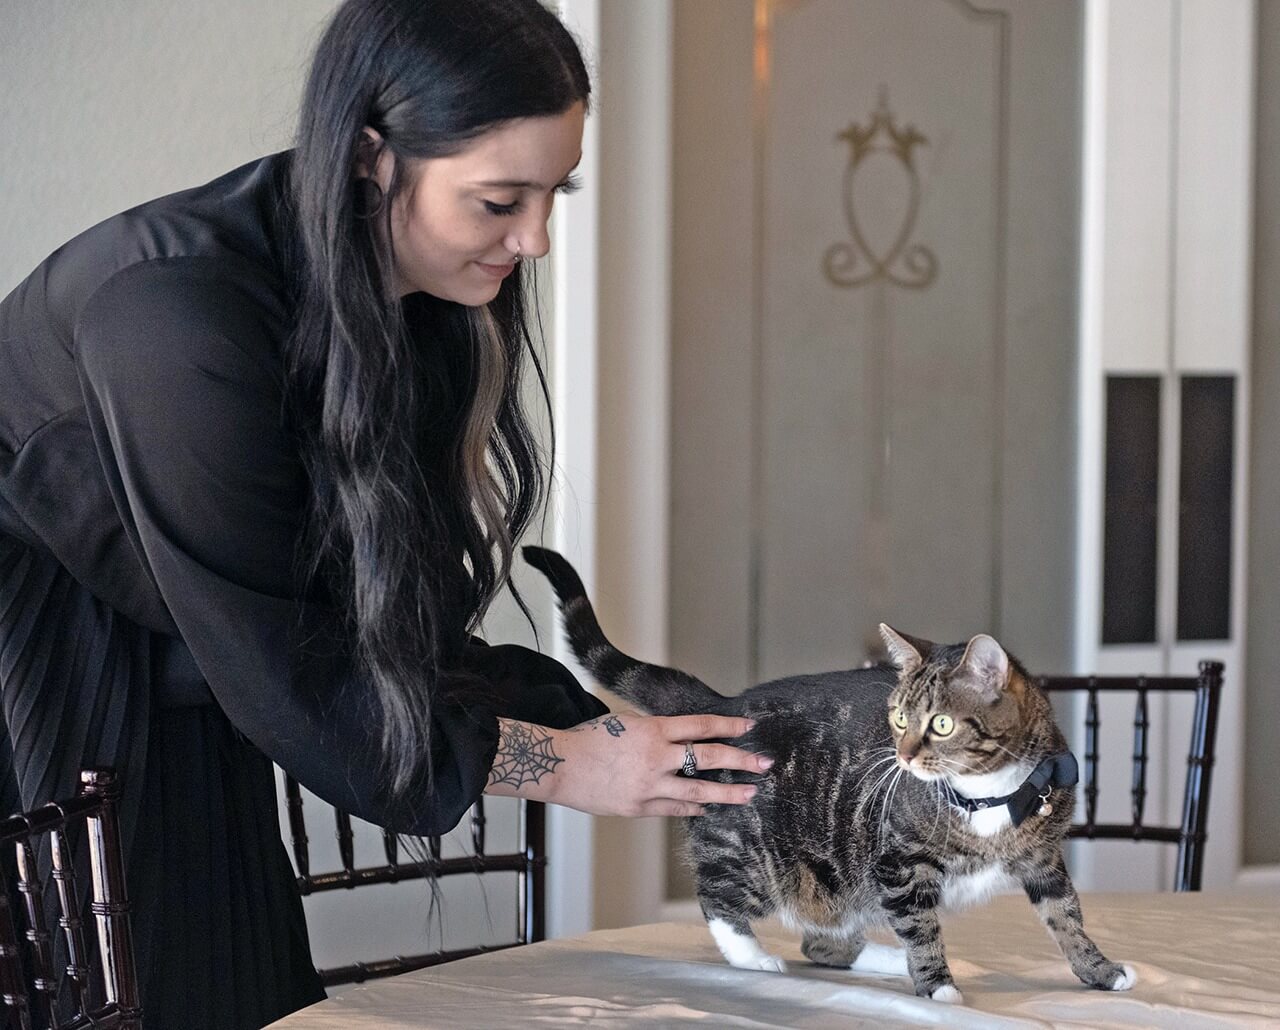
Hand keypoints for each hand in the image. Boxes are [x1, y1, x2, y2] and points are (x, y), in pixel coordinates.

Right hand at [484, 713, 771, 816]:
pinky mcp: (639, 807)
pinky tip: (707, 808)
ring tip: (749, 794)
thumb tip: (678, 739)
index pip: (700, 726)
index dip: (728, 725)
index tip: (749, 726)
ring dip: (727, 792)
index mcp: (652, 730)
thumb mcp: (625, 724)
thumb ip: (654, 733)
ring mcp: (649, 785)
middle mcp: (656, 757)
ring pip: (698, 791)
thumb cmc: (588, 738)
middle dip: (740, 760)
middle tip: (765, 764)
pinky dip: (693, 807)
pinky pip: (674, 808)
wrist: (560, 764)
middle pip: (708, 757)